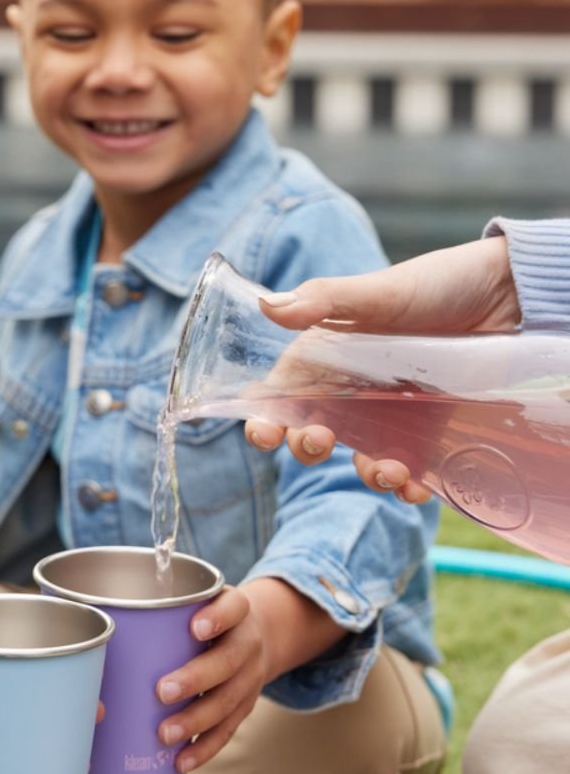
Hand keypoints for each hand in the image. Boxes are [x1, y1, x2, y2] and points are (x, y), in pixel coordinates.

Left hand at [154, 580, 346, 772]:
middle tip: (161, 690)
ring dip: (197, 720)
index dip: (217, 616)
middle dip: (196, 677)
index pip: (233, 607)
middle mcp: (249, 643)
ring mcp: (252, 676)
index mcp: (238, 609)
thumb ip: (170, 603)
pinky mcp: (247, 703)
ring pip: (229, 701)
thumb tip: (117, 613)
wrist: (262, 630)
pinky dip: (205, 747)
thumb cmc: (214, 613)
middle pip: (228, 661)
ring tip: (165, 733)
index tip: (195, 625)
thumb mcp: (204, 595)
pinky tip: (181, 761)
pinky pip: (229, 728)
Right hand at [245, 236, 517, 501]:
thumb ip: (325, 300)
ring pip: (360, 457)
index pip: (281, 394)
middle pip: (311, 432)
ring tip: (386, 470)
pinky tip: (414, 488)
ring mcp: (388, 415)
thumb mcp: (378, 291)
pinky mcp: (428, 432)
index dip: (265, 417)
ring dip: (365, 473)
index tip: (264, 434)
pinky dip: (408, 486)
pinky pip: (409, 468)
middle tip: (320, 440)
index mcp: (325, 356)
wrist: (509, 296)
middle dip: (307, 446)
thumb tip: (269, 306)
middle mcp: (350, 390)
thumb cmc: (437, 284)